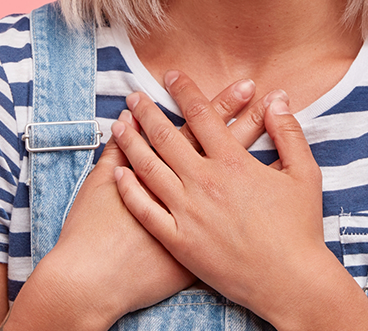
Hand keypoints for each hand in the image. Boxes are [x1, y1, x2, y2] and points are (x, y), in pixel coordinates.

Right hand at [11, 78, 270, 328]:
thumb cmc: (91, 232)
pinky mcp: (202, 245)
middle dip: (248, 117)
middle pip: (227, 146)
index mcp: (167, 172)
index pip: (202, 127)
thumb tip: (123, 120)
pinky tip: (270, 179)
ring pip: (239, 179)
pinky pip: (237, 219)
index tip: (248, 84)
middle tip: (272, 93)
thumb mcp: (96, 183)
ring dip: (258, 149)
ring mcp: (201, 218)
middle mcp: (190, 191)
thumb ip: (114, 152)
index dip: (224, 104)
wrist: (93, 282)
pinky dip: (254, 198)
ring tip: (277, 124)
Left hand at [112, 71, 333, 323]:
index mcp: (235, 163)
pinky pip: (146, 210)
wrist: (290, 281)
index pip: (203, 116)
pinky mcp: (179, 242)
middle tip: (134, 95)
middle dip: (148, 112)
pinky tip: (118, 172)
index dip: (185, 92)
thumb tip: (277, 99)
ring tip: (119, 124)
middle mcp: (206, 183)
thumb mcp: (305, 174)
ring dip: (132, 142)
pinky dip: (129, 188)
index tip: (171, 76)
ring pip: (150, 169)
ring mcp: (189, 213)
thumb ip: (288, 133)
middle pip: (168, 137)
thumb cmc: (301, 229)